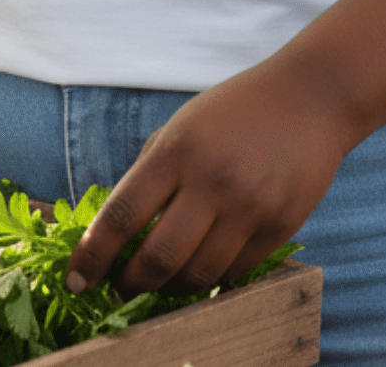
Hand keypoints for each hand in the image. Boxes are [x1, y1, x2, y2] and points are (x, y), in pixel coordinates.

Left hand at [64, 49, 350, 298]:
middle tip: (119, 288)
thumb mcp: (182, 126)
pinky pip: (236, 272)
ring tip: (161, 281)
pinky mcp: (280, 225)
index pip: (122, 215)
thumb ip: (151, 173)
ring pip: (198, 275)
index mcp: (177, 149)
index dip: (93, 255)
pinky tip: (201, 269)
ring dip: (171, 287)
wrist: (309, 97)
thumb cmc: (235, 110)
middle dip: (130, 283)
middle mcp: (211, 179)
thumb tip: (115, 229)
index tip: (76, 279)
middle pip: (158, 258)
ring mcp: (249, 205)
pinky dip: (212, 278)